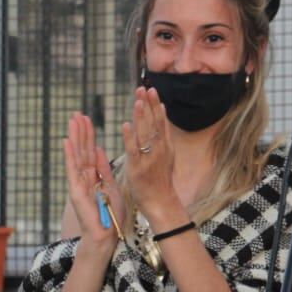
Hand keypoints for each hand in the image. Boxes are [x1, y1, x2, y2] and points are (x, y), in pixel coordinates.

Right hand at [62, 112, 122, 245]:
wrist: (107, 236)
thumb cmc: (110, 215)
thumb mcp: (111, 187)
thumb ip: (104, 169)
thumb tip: (99, 150)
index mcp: (93, 176)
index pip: (90, 151)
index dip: (88, 135)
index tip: (87, 118)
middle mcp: (83, 178)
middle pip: (82, 150)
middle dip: (80, 131)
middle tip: (77, 113)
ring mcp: (78, 184)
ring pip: (76, 156)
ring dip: (74, 138)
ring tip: (72, 120)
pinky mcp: (75, 191)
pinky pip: (72, 170)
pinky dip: (70, 155)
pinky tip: (67, 141)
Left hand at [121, 86, 181, 220]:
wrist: (161, 202)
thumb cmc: (160, 180)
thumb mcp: (166, 155)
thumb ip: (162, 136)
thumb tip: (161, 113)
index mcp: (165, 146)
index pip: (161, 121)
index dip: (156, 105)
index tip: (152, 90)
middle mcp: (159, 150)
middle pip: (154, 123)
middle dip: (149, 105)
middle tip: (144, 89)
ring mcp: (149, 159)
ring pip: (145, 134)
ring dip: (141, 117)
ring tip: (138, 101)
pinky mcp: (138, 169)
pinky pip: (133, 150)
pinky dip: (130, 137)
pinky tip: (126, 125)